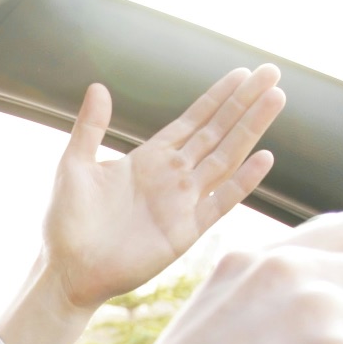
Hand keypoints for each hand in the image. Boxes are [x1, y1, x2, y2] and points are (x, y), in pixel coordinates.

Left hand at [47, 65, 284, 307]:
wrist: (67, 269)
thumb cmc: (66, 221)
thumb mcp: (74, 165)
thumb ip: (91, 127)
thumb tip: (98, 86)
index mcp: (149, 159)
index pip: (193, 121)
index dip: (218, 97)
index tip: (243, 73)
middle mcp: (172, 176)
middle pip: (217, 132)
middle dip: (244, 103)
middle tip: (272, 74)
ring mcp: (182, 202)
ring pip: (226, 157)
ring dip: (250, 129)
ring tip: (276, 99)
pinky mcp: (185, 231)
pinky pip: (221, 202)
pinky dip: (243, 181)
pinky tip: (264, 157)